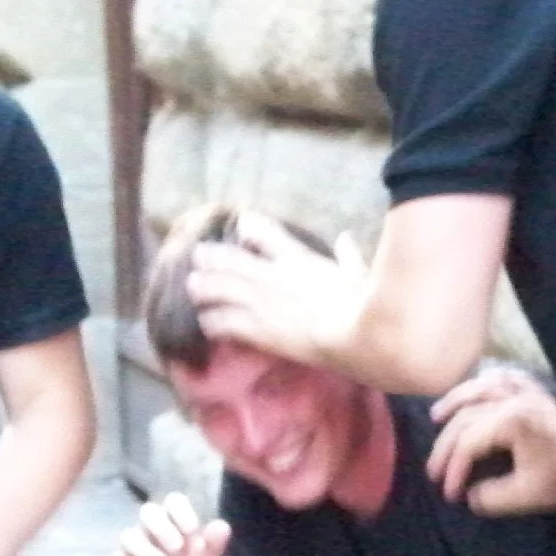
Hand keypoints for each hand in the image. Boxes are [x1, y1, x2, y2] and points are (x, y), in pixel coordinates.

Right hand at [108, 492, 230, 555]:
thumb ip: (215, 544)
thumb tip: (222, 526)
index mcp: (175, 521)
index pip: (173, 501)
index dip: (181, 511)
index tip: (192, 530)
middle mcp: (152, 528)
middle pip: (147, 511)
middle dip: (161, 527)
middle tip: (176, 547)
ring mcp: (134, 546)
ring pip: (129, 537)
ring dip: (146, 551)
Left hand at [186, 214, 366, 364]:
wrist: (354, 333)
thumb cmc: (363, 304)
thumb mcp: (359, 275)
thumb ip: (350, 256)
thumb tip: (346, 238)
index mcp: (298, 260)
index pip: (266, 233)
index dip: (249, 225)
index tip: (240, 222)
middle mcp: (272, 276)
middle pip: (232, 260)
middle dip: (213, 257)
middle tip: (198, 254)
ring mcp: (260, 302)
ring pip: (219, 288)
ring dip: (204, 286)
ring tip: (192, 286)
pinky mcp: (256, 329)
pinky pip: (223, 322)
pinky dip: (212, 321)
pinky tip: (206, 323)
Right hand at [428, 368, 555, 514]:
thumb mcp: (526, 495)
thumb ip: (492, 496)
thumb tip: (472, 495)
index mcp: (510, 421)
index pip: (467, 443)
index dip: (454, 469)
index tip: (451, 495)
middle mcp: (513, 399)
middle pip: (466, 417)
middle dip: (446, 447)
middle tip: (434, 471)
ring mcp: (525, 391)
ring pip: (480, 387)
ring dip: (455, 400)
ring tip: (437, 416)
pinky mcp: (537, 391)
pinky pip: (506, 376)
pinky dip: (486, 380)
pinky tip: (476, 388)